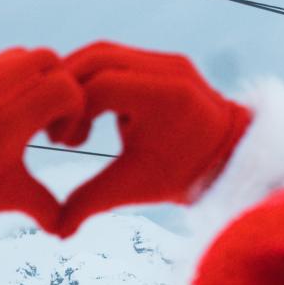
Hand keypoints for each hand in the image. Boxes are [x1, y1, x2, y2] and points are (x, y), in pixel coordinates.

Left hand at [0, 46, 85, 234]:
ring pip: (11, 58)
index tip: (58, 139)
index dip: (72, 112)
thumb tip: (62, 227)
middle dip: (53, 84)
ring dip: (23, 80)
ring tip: (14, 116)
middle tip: (44, 118)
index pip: (67, 88)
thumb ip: (44, 205)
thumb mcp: (7, 195)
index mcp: (21, 109)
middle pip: (46, 59)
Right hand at [45, 41, 250, 234]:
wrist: (227, 159)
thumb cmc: (180, 176)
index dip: (71, 113)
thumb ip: (90, 202)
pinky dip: (92, 80)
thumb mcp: (133, 188)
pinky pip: (115, 57)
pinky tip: (89, 112)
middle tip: (56, 130)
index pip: (99, 87)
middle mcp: (167, 69)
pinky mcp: (161, 60)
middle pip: (95, 58)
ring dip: (75, 83)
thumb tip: (57, 231)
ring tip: (71, 123)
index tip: (64, 143)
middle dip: (65, 92)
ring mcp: (166, 60)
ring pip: (102, 52)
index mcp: (164, 97)